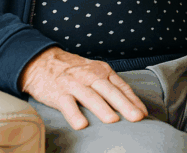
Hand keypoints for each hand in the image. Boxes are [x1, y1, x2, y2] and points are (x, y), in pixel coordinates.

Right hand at [19, 47, 147, 129]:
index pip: (121, 87)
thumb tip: (130, 103)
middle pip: (110, 91)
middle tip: (137, 118)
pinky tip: (82, 125)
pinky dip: (74, 114)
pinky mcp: (58, 93)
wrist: (42, 62)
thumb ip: (109, 85)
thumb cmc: (73, 71)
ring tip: (114, 121)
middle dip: (125, 105)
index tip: (143, 113)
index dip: (133, 100)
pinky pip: (67, 104)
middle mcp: (90, 76)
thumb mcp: (94, 72)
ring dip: (103, 109)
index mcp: (102, 71)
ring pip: (91, 97)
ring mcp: (74, 84)